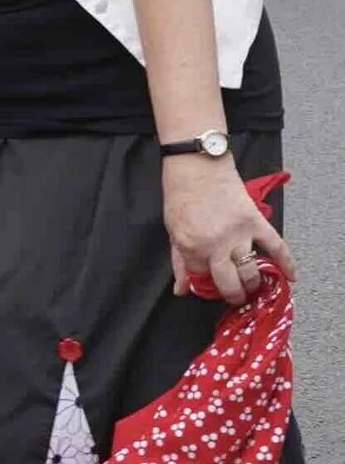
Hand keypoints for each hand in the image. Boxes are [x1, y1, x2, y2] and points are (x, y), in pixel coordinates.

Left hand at [163, 154, 292, 303]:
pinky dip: (286, 263)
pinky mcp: (256, 222)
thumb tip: (182, 290)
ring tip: (252, 286)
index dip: (205, 280)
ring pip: (250, 270)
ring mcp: (238, 235)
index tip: (209, 280)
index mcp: (191, 247)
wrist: (197, 167)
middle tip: (236, 296)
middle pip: (229, 282)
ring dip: (253, 283)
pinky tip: (291, 276)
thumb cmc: (180, 197)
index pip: (202, 277)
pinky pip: (276, 247)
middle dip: (233, 294)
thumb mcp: (173, 231)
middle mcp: (216, 245)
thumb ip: (179, 262)